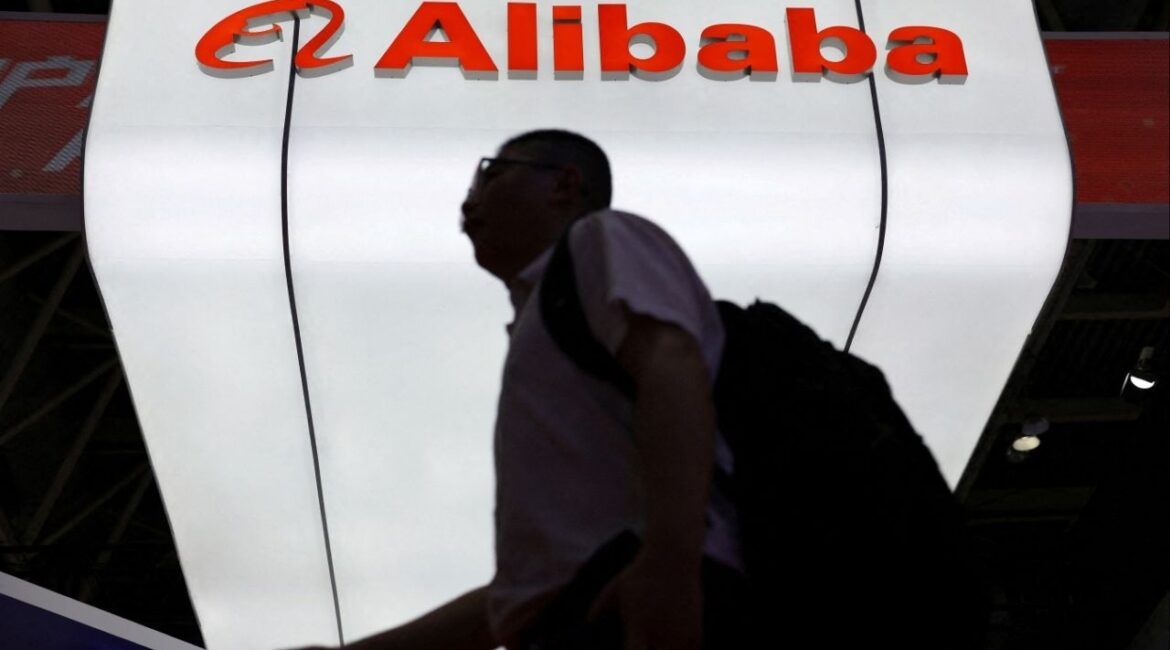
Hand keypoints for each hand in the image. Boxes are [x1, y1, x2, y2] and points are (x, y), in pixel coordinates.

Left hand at [587, 552, 702, 649]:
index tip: (632, 646)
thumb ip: (601, 604)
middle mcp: (659, 635)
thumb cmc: (642, 571)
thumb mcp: (616, 586)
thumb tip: (589, 618)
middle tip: (647, 642)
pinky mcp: (696, 629)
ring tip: (661, 642)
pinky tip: (678, 644)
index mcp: (638, 628)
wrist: (672, 556)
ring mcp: (679, 634)